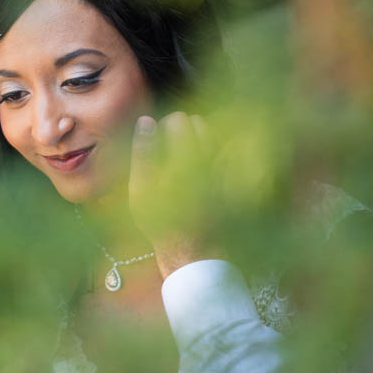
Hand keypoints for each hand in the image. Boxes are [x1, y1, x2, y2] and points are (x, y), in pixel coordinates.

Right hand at [127, 111, 214, 278]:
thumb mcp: (140, 191)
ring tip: (183, 156)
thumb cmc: (160, 224)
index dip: (165, 126)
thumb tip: (146, 120)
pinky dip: (210, 153)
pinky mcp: (231, 180)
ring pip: (211, 136)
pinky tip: (199, 165)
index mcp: (183, 159)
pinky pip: (223, 153)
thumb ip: (142, 154)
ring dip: (197, 138)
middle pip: (196, 124)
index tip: (158, 139)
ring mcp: (222, 169)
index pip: (177, 121)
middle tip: (169, 148)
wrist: (192, 251)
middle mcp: (207, 160)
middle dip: (182, 129)